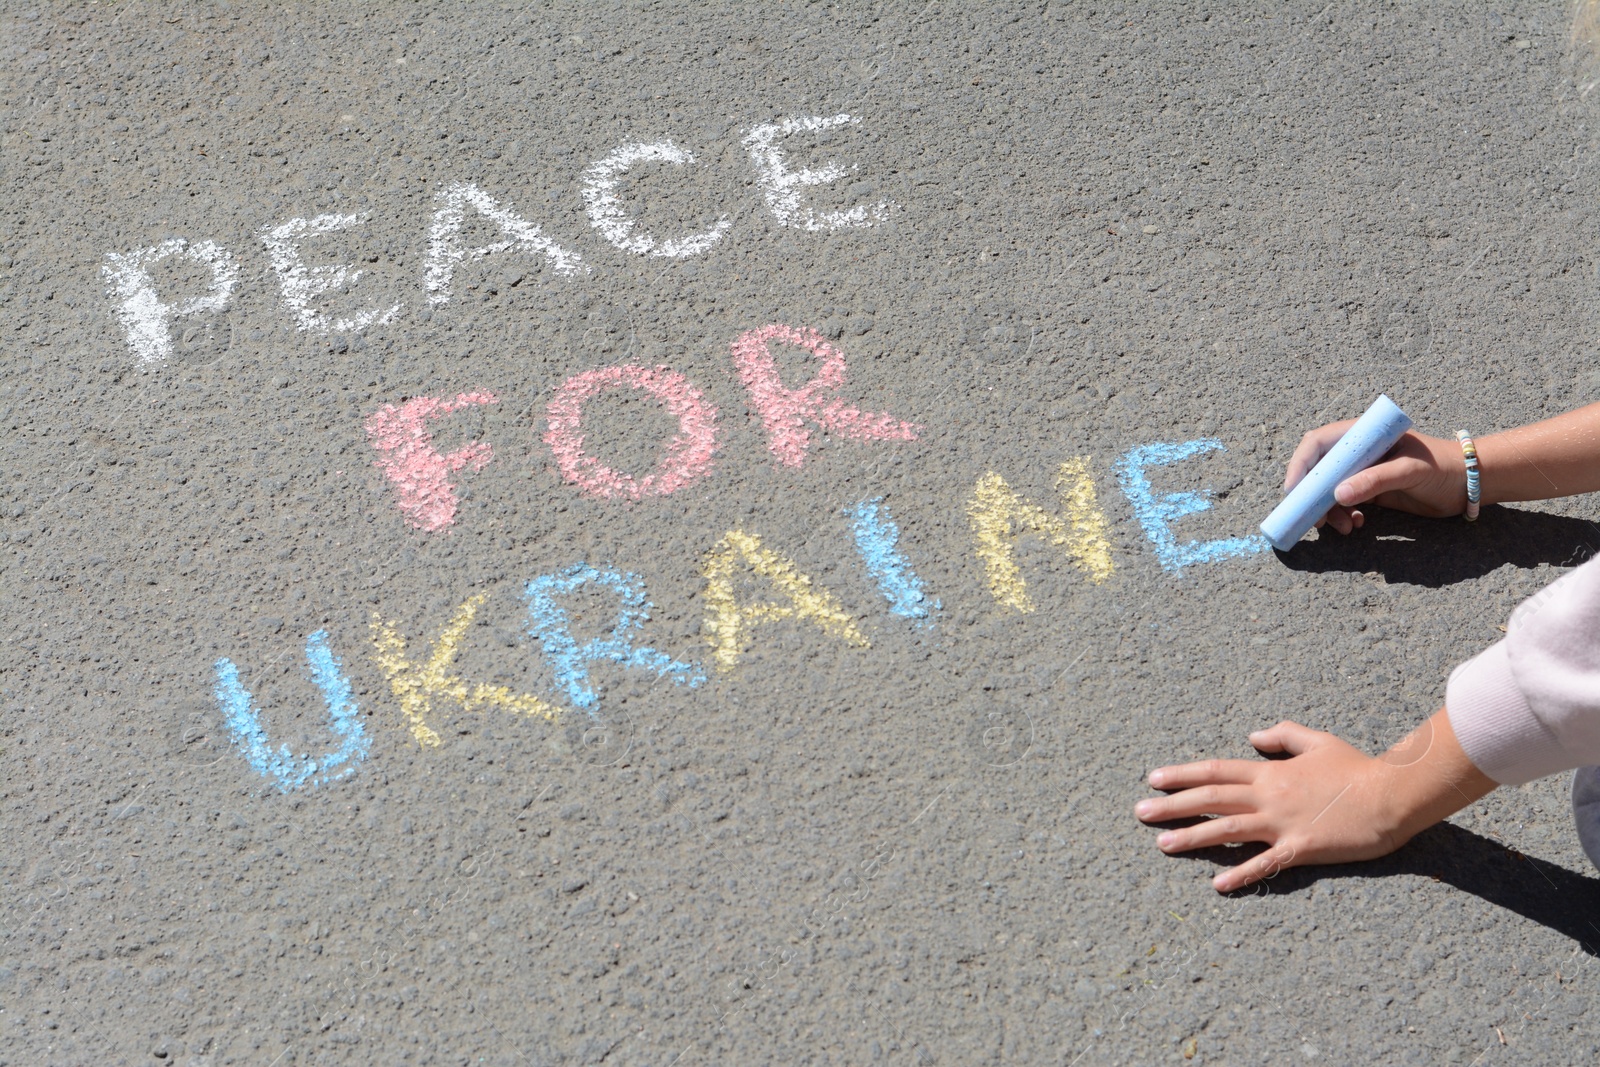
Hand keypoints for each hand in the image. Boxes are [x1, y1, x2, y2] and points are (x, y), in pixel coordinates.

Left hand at [1134, 721, 1406, 891]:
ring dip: (1192, 837)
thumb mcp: (1318, 741)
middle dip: (1172, 806)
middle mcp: (1268, 796)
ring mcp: (1282, 823)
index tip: (1153, 780)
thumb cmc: (1357, 767)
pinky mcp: (1301, 848)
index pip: (1215, 771)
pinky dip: (1240, 873)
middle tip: (1139, 813)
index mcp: (1269, 771)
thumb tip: (1252, 736)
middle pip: (1210, 798)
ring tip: (1161, 844)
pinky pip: (1264, 863)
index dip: (1182, 775)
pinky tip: (1216, 884)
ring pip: (1226, 829)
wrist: (1391, 794)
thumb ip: (1283, 736)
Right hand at [1284, 423, 1466, 534]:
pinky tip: (1354, 524)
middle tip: (1315, 518)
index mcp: (1362, 435)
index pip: (1317, 444)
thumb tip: (1337, 495)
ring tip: (1343, 527)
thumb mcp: (1409, 471)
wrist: (1468, 484)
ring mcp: (1361, 471)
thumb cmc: (1443, 467)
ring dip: (1327, 510)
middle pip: (1317, 470)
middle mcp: (1356, 452)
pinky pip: (1342, 503)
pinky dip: (1342, 515)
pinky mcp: (1368, 490)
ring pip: (1327, 490)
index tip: (1294, 491)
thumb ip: (1374, 480)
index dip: (1300, 465)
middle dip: (1311, 495)